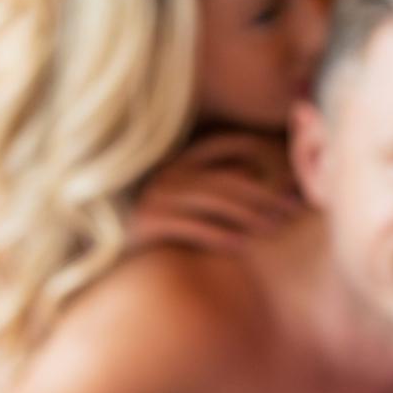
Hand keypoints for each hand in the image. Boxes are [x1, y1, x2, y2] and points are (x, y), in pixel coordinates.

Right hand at [127, 132, 301, 251]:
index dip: (261, 155)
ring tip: (275, 227)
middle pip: (226, 178)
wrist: (101, 247)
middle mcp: (167, 174)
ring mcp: (155, 196)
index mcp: (178, 161)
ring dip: (248, 213)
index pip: (223, 144)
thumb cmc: (151, 225)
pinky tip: (243, 245)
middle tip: (292, 208)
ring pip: (213, 199)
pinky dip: (219, 234)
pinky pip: (191, 226)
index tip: (290, 177)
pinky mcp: (146, 222)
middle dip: (264, 193)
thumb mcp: (181, 199)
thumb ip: (213, 185)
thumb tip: (256, 179)